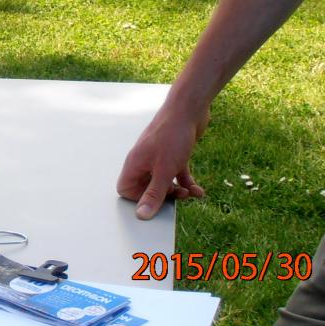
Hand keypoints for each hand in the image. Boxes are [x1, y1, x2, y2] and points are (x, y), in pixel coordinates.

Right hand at [116, 105, 209, 219]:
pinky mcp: (174, 155)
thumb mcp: (164, 170)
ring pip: (164, 182)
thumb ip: (153, 194)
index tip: (156, 200)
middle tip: (177, 197)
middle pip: (147, 188)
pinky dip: (187, 183)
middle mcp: (145, 161)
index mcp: (135, 164)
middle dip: (163, 197)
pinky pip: (177, 175)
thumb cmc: (172, 135)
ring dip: (178, 191)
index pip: (126, 189)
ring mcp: (159, 158)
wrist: (189, 110)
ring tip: (191, 193)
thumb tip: (141, 215)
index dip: (139, 199)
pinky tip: (199, 189)